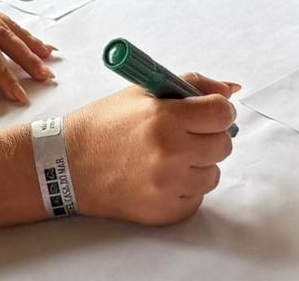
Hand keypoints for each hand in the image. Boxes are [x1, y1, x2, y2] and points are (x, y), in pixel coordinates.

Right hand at [65, 74, 238, 224]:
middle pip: (224, 144)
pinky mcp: (166, 212)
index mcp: (164, 119)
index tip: (208, 111)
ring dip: (198, 163)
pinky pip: (197, 197)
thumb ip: (190, 85)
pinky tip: (160, 176)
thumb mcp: (142, 93)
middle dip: (209, 135)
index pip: (222, 113)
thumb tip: (230, 90)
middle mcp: (170, 154)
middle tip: (185, 133)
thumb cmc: (104, 124)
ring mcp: (169, 187)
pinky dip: (185, 187)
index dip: (217, 109)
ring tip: (167, 156)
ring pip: (213, 173)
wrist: (68, 165)